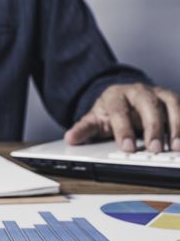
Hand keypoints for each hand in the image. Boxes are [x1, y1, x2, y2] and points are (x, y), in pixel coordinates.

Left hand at [65, 83, 179, 152]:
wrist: (122, 96)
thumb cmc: (109, 111)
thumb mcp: (93, 119)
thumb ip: (83, 129)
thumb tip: (70, 138)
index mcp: (115, 96)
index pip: (120, 111)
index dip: (124, 129)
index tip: (128, 147)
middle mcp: (138, 91)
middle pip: (148, 105)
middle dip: (153, 127)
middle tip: (155, 149)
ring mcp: (157, 93)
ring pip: (171, 104)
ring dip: (176, 125)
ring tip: (176, 147)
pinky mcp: (172, 100)